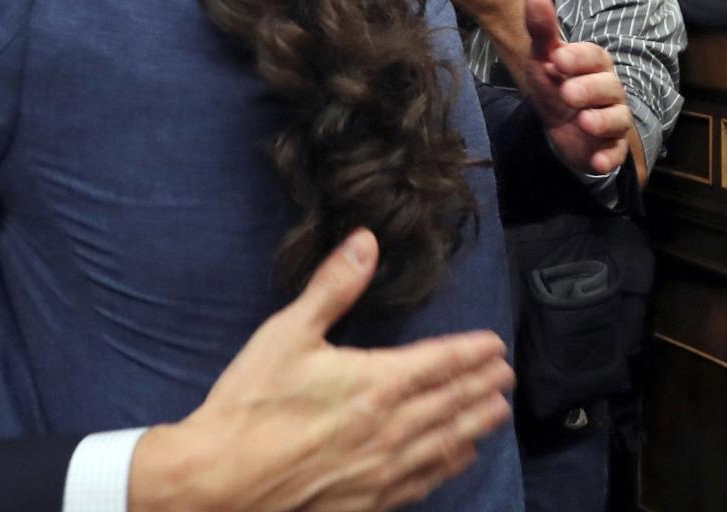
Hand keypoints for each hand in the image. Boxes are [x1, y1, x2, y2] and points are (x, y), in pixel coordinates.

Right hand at [129, 229, 513, 511]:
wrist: (220, 481)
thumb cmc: (251, 404)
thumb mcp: (287, 333)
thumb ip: (334, 287)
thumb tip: (367, 240)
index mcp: (376, 382)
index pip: (440, 363)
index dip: (471, 352)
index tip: (495, 345)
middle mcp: (392, 428)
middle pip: (452, 403)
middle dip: (481, 386)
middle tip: (506, 375)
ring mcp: (384, 470)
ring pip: (446, 443)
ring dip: (476, 424)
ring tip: (498, 412)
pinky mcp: (369, 501)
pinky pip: (424, 480)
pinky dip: (449, 465)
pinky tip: (460, 457)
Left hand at [513, 0, 633, 175]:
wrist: (561, 125)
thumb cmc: (556, 84)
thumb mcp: (543, 59)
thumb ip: (542, 31)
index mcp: (594, 65)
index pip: (594, 56)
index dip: (578, 58)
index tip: (557, 59)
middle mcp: (609, 90)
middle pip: (609, 87)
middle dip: (589, 89)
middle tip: (566, 92)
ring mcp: (612, 119)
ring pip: (617, 118)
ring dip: (602, 121)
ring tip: (583, 122)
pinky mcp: (609, 147)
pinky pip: (615, 153)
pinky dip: (608, 157)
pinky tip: (597, 160)